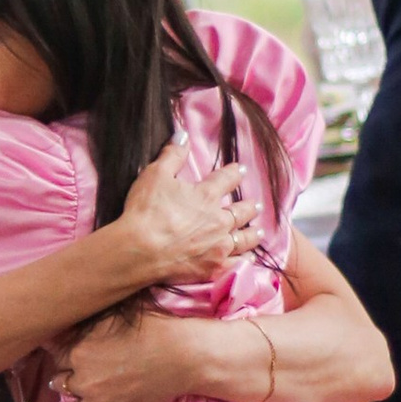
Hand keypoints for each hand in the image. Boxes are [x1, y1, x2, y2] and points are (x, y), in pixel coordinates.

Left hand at [57, 310, 196, 401]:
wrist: (182, 356)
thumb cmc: (151, 330)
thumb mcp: (111, 318)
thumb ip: (83, 326)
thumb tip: (61, 330)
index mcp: (78, 353)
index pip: (56, 357)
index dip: (65, 355)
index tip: (69, 355)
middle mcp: (83, 381)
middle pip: (60, 384)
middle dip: (67, 379)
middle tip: (80, 375)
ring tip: (84, 400)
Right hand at [110, 145, 257, 289]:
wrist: (141, 250)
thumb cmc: (146, 211)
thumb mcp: (155, 175)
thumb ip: (172, 155)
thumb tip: (182, 134)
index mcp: (206, 195)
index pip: (226, 180)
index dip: (234, 173)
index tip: (240, 171)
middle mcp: (218, 220)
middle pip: (240, 211)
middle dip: (249, 207)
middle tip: (256, 205)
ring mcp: (218, 246)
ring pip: (243, 238)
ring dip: (252, 233)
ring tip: (259, 231)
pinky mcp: (213, 267)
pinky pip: (236, 263)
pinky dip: (245, 259)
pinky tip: (248, 258)